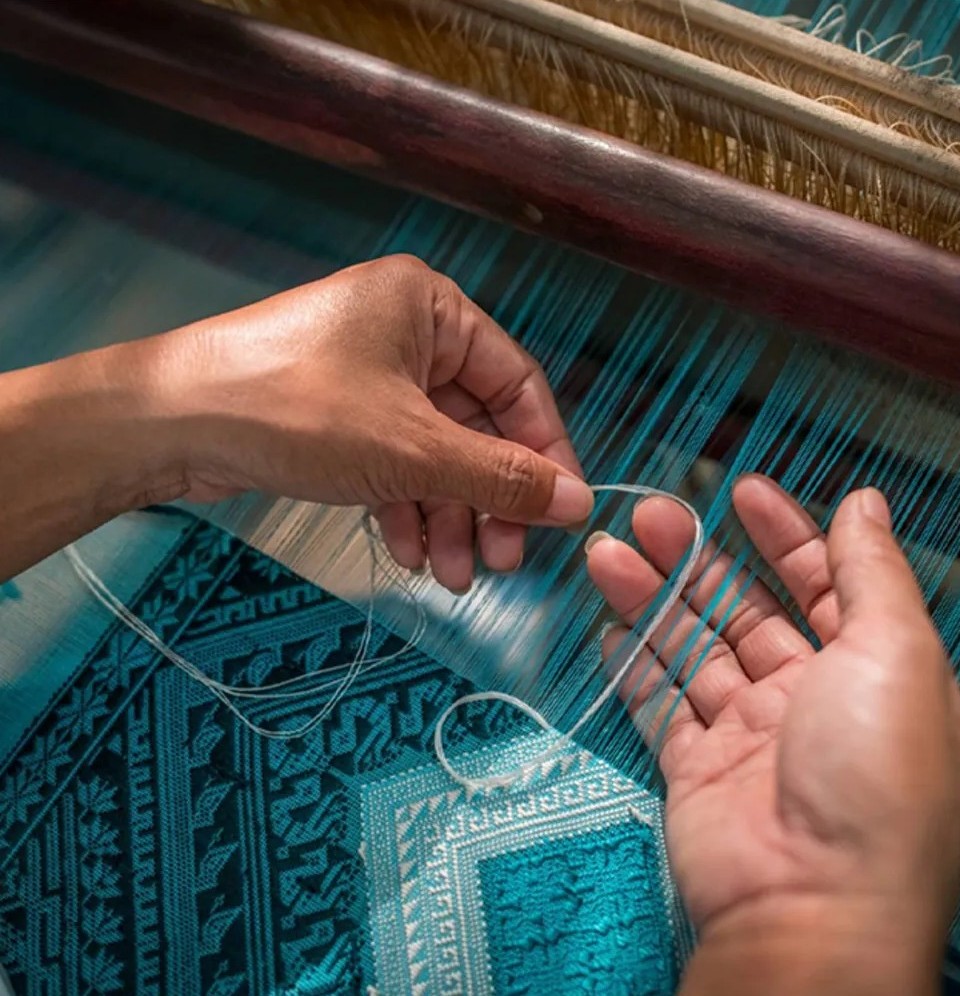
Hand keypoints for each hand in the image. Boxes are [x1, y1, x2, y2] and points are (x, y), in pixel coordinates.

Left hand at [146, 255, 592, 589]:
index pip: (517, 382)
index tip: (561, 515)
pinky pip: (392, 461)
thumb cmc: (296, 411)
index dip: (545, 454)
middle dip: (488, 499)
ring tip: (455, 575)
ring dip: (448, 514)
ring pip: (433, 452)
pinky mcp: (336, 414)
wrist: (169, 423)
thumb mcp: (412, 449)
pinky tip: (410, 552)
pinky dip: (405, 506)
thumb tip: (577, 502)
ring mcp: (367, 375)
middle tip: (503, 562)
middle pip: (474, 426)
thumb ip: (499, 476)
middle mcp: (405, 333)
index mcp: (432, 308)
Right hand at [587, 478, 959, 992]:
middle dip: (698, 559)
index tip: (741, 491)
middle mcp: (811, 701)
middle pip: (744, 610)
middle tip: (649, 515)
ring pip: (692, 650)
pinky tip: (608, 626)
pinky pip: (660, 706)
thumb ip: (873, 572)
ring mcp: (748, 737)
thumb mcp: (895, 653)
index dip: (784, 534)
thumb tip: (865, 503)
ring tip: (608, 554)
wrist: (810, 909)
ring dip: (652, 599)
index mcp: (871, 672)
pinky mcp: (697, 771)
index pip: (822, 584)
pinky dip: (633, 665)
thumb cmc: (873, 781)